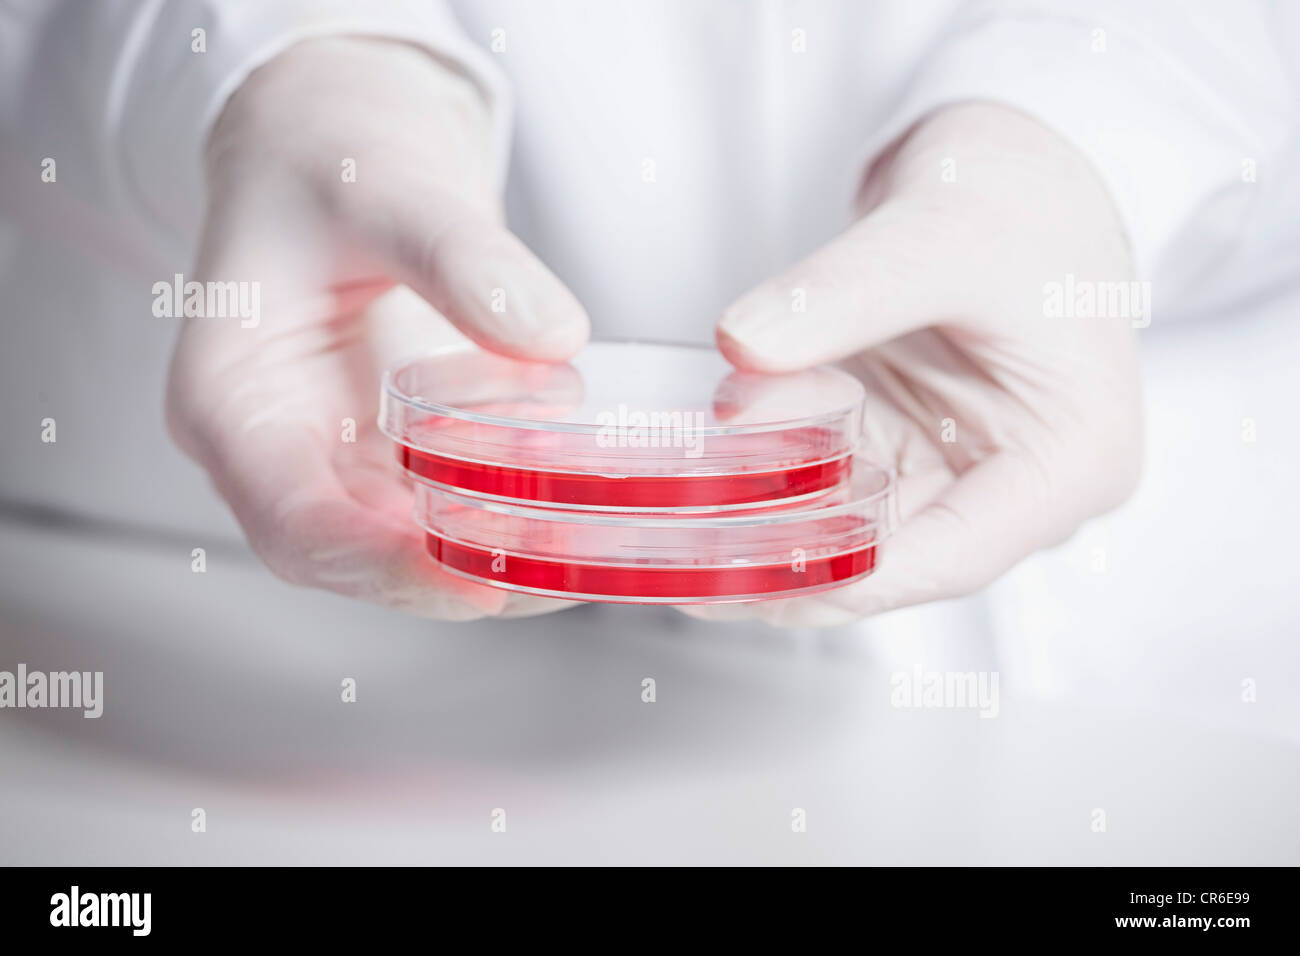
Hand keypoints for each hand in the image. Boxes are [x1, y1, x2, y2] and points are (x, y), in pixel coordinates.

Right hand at [166, 37, 588, 617]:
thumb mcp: (387, 184)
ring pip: (412, 543)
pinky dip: (514, 511)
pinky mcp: (396, 441)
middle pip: (360, 555)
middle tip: (562, 570)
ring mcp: (339, 449)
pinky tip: (581, 503)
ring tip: (589, 547)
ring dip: (499, 555)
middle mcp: (279, 447)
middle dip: (461, 576)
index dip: (384, 568)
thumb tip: (551, 337)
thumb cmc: (328, 154)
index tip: (478, 580)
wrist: (340, 137)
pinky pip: (451, 501)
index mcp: (232, 401)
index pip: (295, 526)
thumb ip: (460, 257)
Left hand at [696, 103, 1142, 626]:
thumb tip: (742, 347)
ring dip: (771, 524)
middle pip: (895, 557)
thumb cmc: (1022, 199)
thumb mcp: (936, 236)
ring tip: (680, 538)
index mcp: (1070, 459)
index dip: (854, 577)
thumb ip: (840, 295)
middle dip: (793, 563)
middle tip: (694, 577)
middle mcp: (1016, 485)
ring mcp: (955, 468)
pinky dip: (773, 476)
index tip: (764, 580)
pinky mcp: (906, 444)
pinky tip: (709, 475)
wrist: (1019, 165)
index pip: (955, 555)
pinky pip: (832, 480)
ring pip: (851, 527)